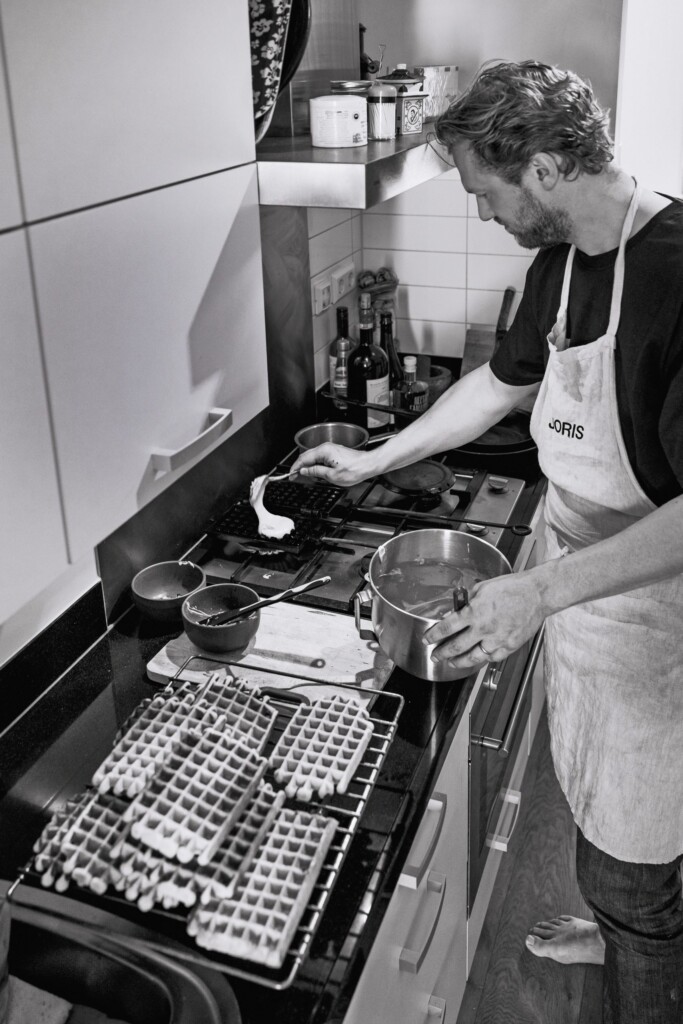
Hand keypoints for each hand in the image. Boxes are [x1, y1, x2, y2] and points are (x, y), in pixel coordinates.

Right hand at [292, 443, 374, 486]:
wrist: (368, 465)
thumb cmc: (355, 469)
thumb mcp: (332, 475)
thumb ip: (316, 472)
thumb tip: (304, 471)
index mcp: (323, 451)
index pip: (303, 459)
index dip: (295, 468)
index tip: (291, 475)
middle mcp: (326, 447)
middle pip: (307, 456)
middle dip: (300, 466)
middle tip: (295, 476)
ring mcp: (331, 449)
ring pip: (314, 457)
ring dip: (309, 466)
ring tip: (307, 476)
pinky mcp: (335, 452)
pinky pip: (321, 457)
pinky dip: (316, 464)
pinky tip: (318, 472)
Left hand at [423, 569, 546, 670]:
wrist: (537, 594)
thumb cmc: (512, 588)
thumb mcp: (482, 588)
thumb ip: (468, 601)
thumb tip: (456, 610)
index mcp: (474, 612)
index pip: (446, 628)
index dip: (433, 635)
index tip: (427, 639)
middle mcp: (483, 628)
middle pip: (456, 647)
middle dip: (441, 653)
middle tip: (435, 656)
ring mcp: (497, 640)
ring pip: (472, 658)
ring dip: (458, 662)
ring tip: (451, 662)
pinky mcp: (509, 646)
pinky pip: (491, 658)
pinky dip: (481, 660)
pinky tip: (475, 659)